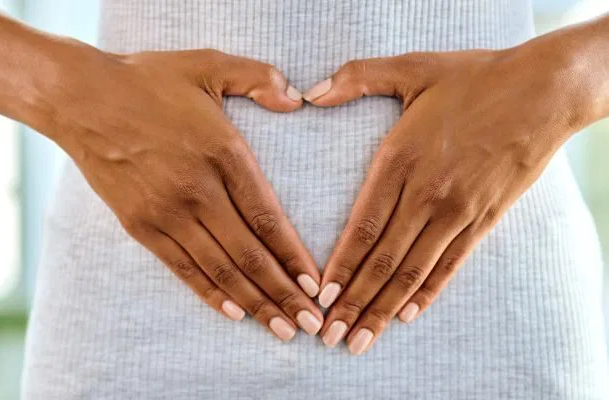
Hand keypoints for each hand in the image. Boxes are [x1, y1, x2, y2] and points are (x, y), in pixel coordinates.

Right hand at [45, 48, 323, 340]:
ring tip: (282, 329)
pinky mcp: (141, 225)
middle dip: (284, 294)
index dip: (294, 256)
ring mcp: (167, 212)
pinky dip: (210, 293)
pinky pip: (183, 267)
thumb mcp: (208, 64)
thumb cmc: (147, 80)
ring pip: (220, 268)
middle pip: (250, 254)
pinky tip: (234, 313)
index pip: (268, 217)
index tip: (316, 285)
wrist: (80, 99)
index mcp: (223, 152)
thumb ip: (258, 78)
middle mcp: (198, 190)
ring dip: (254, 303)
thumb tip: (297, 99)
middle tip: (313, 324)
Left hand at [304, 35, 602, 352]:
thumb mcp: (412, 68)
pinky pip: (452, 264)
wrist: (546, 89)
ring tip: (360, 339)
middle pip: (382, 260)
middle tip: (329, 336)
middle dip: (352, 302)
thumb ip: (357, 77)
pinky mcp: (485, 218)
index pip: (361, 226)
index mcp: (400, 159)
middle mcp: (427, 193)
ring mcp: (458, 210)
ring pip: (414, 271)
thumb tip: (310, 91)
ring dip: (383, 308)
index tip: (318, 296)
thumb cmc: (474, 77)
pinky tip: (406, 315)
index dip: (338, 266)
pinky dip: (428, 293)